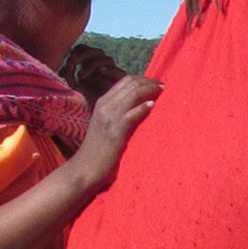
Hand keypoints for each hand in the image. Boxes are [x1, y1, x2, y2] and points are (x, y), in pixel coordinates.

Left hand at [60, 44, 126, 98]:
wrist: (101, 116)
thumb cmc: (86, 101)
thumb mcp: (73, 86)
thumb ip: (69, 75)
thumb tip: (69, 63)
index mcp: (90, 65)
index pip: (85, 49)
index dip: (77, 52)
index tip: (69, 62)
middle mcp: (102, 67)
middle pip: (95, 50)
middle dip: (83, 54)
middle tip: (73, 61)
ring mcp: (112, 73)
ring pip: (105, 59)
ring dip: (92, 64)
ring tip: (81, 75)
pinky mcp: (122, 82)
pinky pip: (118, 71)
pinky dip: (110, 69)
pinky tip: (101, 71)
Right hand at [66, 73, 160, 189]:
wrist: (84, 169)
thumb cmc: (99, 150)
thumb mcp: (107, 125)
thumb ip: (118, 114)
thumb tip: (139, 106)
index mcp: (103, 103)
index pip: (125, 81)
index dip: (143, 79)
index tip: (157, 84)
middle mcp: (104, 107)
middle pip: (130, 85)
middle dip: (149, 82)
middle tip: (163, 86)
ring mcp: (109, 119)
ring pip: (132, 95)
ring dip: (149, 91)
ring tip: (162, 91)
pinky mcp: (114, 133)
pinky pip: (130, 115)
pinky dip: (142, 108)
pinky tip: (153, 106)